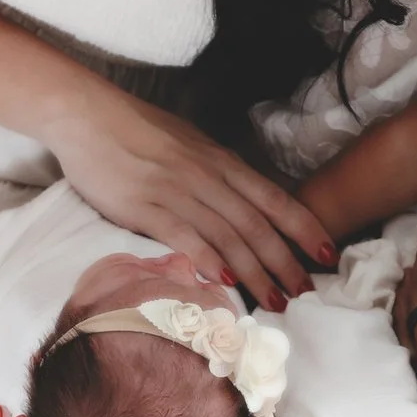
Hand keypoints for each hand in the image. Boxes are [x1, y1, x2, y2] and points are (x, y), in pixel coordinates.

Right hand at [43, 90, 333, 309]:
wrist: (86, 115)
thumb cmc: (136, 131)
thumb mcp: (188, 146)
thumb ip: (216, 175)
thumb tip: (242, 205)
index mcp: (220, 161)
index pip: (273, 198)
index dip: (304, 227)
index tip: (329, 253)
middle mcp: (206, 176)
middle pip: (257, 224)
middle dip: (287, 261)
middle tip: (308, 293)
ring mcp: (176, 190)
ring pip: (227, 236)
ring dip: (255, 272)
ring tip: (276, 301)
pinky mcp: (144, 205)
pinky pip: (183, 235)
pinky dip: (207, 258)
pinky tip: (224, 280)